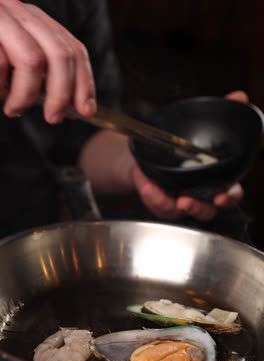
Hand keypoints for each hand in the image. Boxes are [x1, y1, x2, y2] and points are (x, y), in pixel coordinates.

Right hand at [0, 0, 95, 122]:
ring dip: (27, 95)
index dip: (84, 81)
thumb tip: (74, 106)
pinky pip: (0, 64)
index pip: (72, 47)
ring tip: (14, 108)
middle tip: (54, 118)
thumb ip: (42, 78)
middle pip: (59, 53)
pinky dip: (0, 87)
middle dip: (62, 93)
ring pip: (32, 59)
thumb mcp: (15, 64)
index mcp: (32, 21)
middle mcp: (16, 12)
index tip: (86, 110)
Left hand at [131, 90, 247, 220]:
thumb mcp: (204, 125)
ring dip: (165, 202)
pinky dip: (149, 193)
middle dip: (197, 207)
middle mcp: (201, 194)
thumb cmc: (187, 142)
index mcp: (218, 179)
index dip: (229, 196)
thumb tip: (239, 97)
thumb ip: (225, 112)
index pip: (230, 193)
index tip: (222, 196)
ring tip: (154, 190)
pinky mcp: (162, 202)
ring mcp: (181, 200)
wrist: (157, 148)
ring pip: (177, 212)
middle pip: (206, 211)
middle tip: (186, 201)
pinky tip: (144, 182)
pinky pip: (157, 204)